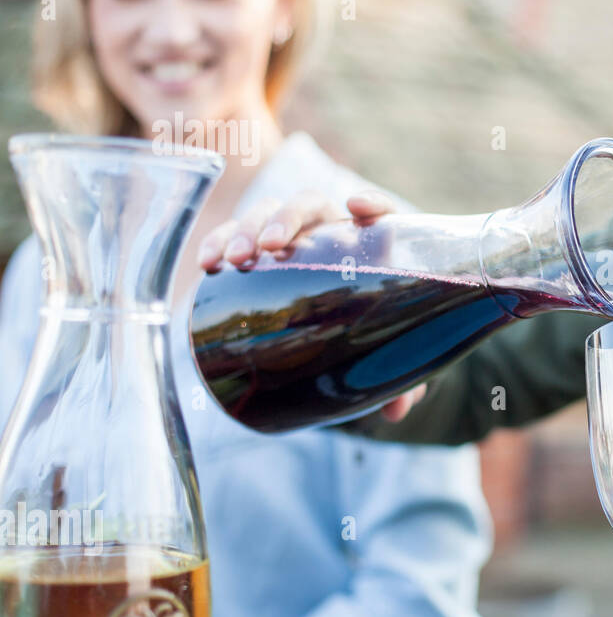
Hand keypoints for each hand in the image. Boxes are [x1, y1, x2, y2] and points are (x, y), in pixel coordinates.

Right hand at [194, 190, 423, 422]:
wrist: (346, 328)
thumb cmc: (374, 331)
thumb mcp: (388, 354)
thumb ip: (402, 380)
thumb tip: (395, 413)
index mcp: (373, 244)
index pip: (378, 212)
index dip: (371, 203)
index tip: (356, 208)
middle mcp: (332, 231)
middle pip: (311, 206)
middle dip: (288, 218)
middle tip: (272, 246)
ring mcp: (294, 238)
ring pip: (269, 215)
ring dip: (248, 228)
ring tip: (233, 259)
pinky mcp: (260, 253)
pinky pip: (236, 236)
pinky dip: (220, 241)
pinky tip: (208, 262)